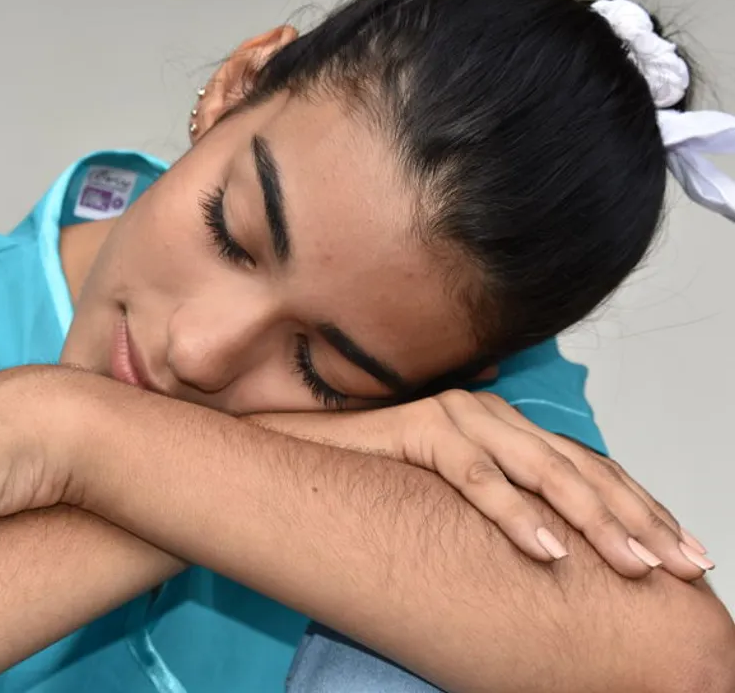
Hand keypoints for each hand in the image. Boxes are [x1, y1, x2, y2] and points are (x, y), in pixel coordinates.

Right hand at [249, 390, 712, 579]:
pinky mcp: (419, 429)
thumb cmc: (370, 480)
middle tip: (677, 565)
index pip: (588, 467)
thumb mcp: (449, 495)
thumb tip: (546, 540)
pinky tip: (549, 551)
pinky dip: (516, 514)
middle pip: (579, 468)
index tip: (682, 551)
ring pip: (540, 470)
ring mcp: (455, 417)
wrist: (295, 455)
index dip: (640, 507)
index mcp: (504, 428)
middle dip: (635, 518)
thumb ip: (496, 500)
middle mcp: (489, 414)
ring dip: (591, 519)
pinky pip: (476, 476)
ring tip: (631, 562)